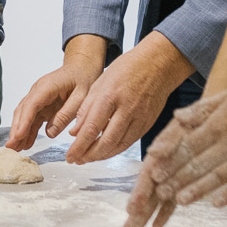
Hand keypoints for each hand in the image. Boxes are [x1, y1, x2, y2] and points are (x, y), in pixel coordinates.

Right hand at [7, 37, 107, 150]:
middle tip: (10, 147)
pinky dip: (28, 131)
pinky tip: (25, 143)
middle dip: (16, 130)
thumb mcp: (81, 97)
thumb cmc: (83, 79)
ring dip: (19, 132)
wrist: (82, 67)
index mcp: (46, 87)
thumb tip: (50, 133)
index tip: (17, 136)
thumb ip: (66, 114)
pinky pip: (32, 119)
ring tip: (15, 149)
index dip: (23, 122)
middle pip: (22, 111)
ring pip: (24, 116)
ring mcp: (38, 98)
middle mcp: (37, 91)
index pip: (31, 105)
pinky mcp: (42, 104)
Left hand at [64, 34, 192, 164]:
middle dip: (88, 155)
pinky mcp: (147, 124)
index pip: (91, 129)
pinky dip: (115, 150)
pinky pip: (129, 142)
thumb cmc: (126, 70)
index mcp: (109, 97)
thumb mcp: (99, 83)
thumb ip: (86, 109)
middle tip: (76, 160)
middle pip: (105, 142)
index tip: (69, 156)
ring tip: (87, 159)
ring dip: (101, 156)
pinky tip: (104, 152)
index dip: (79, 147)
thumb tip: (75, 133)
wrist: (157, 65)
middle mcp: (125, 110)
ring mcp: (139, 119)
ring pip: (118, 146)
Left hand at [124, 81, 226, 226]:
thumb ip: (201, 110)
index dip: (170, 161)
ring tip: (180, 201)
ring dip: (197, 190)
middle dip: (177, 180)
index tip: (154, 173)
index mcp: (219, 124)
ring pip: (218, 178)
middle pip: (198, 165)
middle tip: (159, 193)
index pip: (187, 146)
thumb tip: (177, 118)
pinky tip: (216, 204)